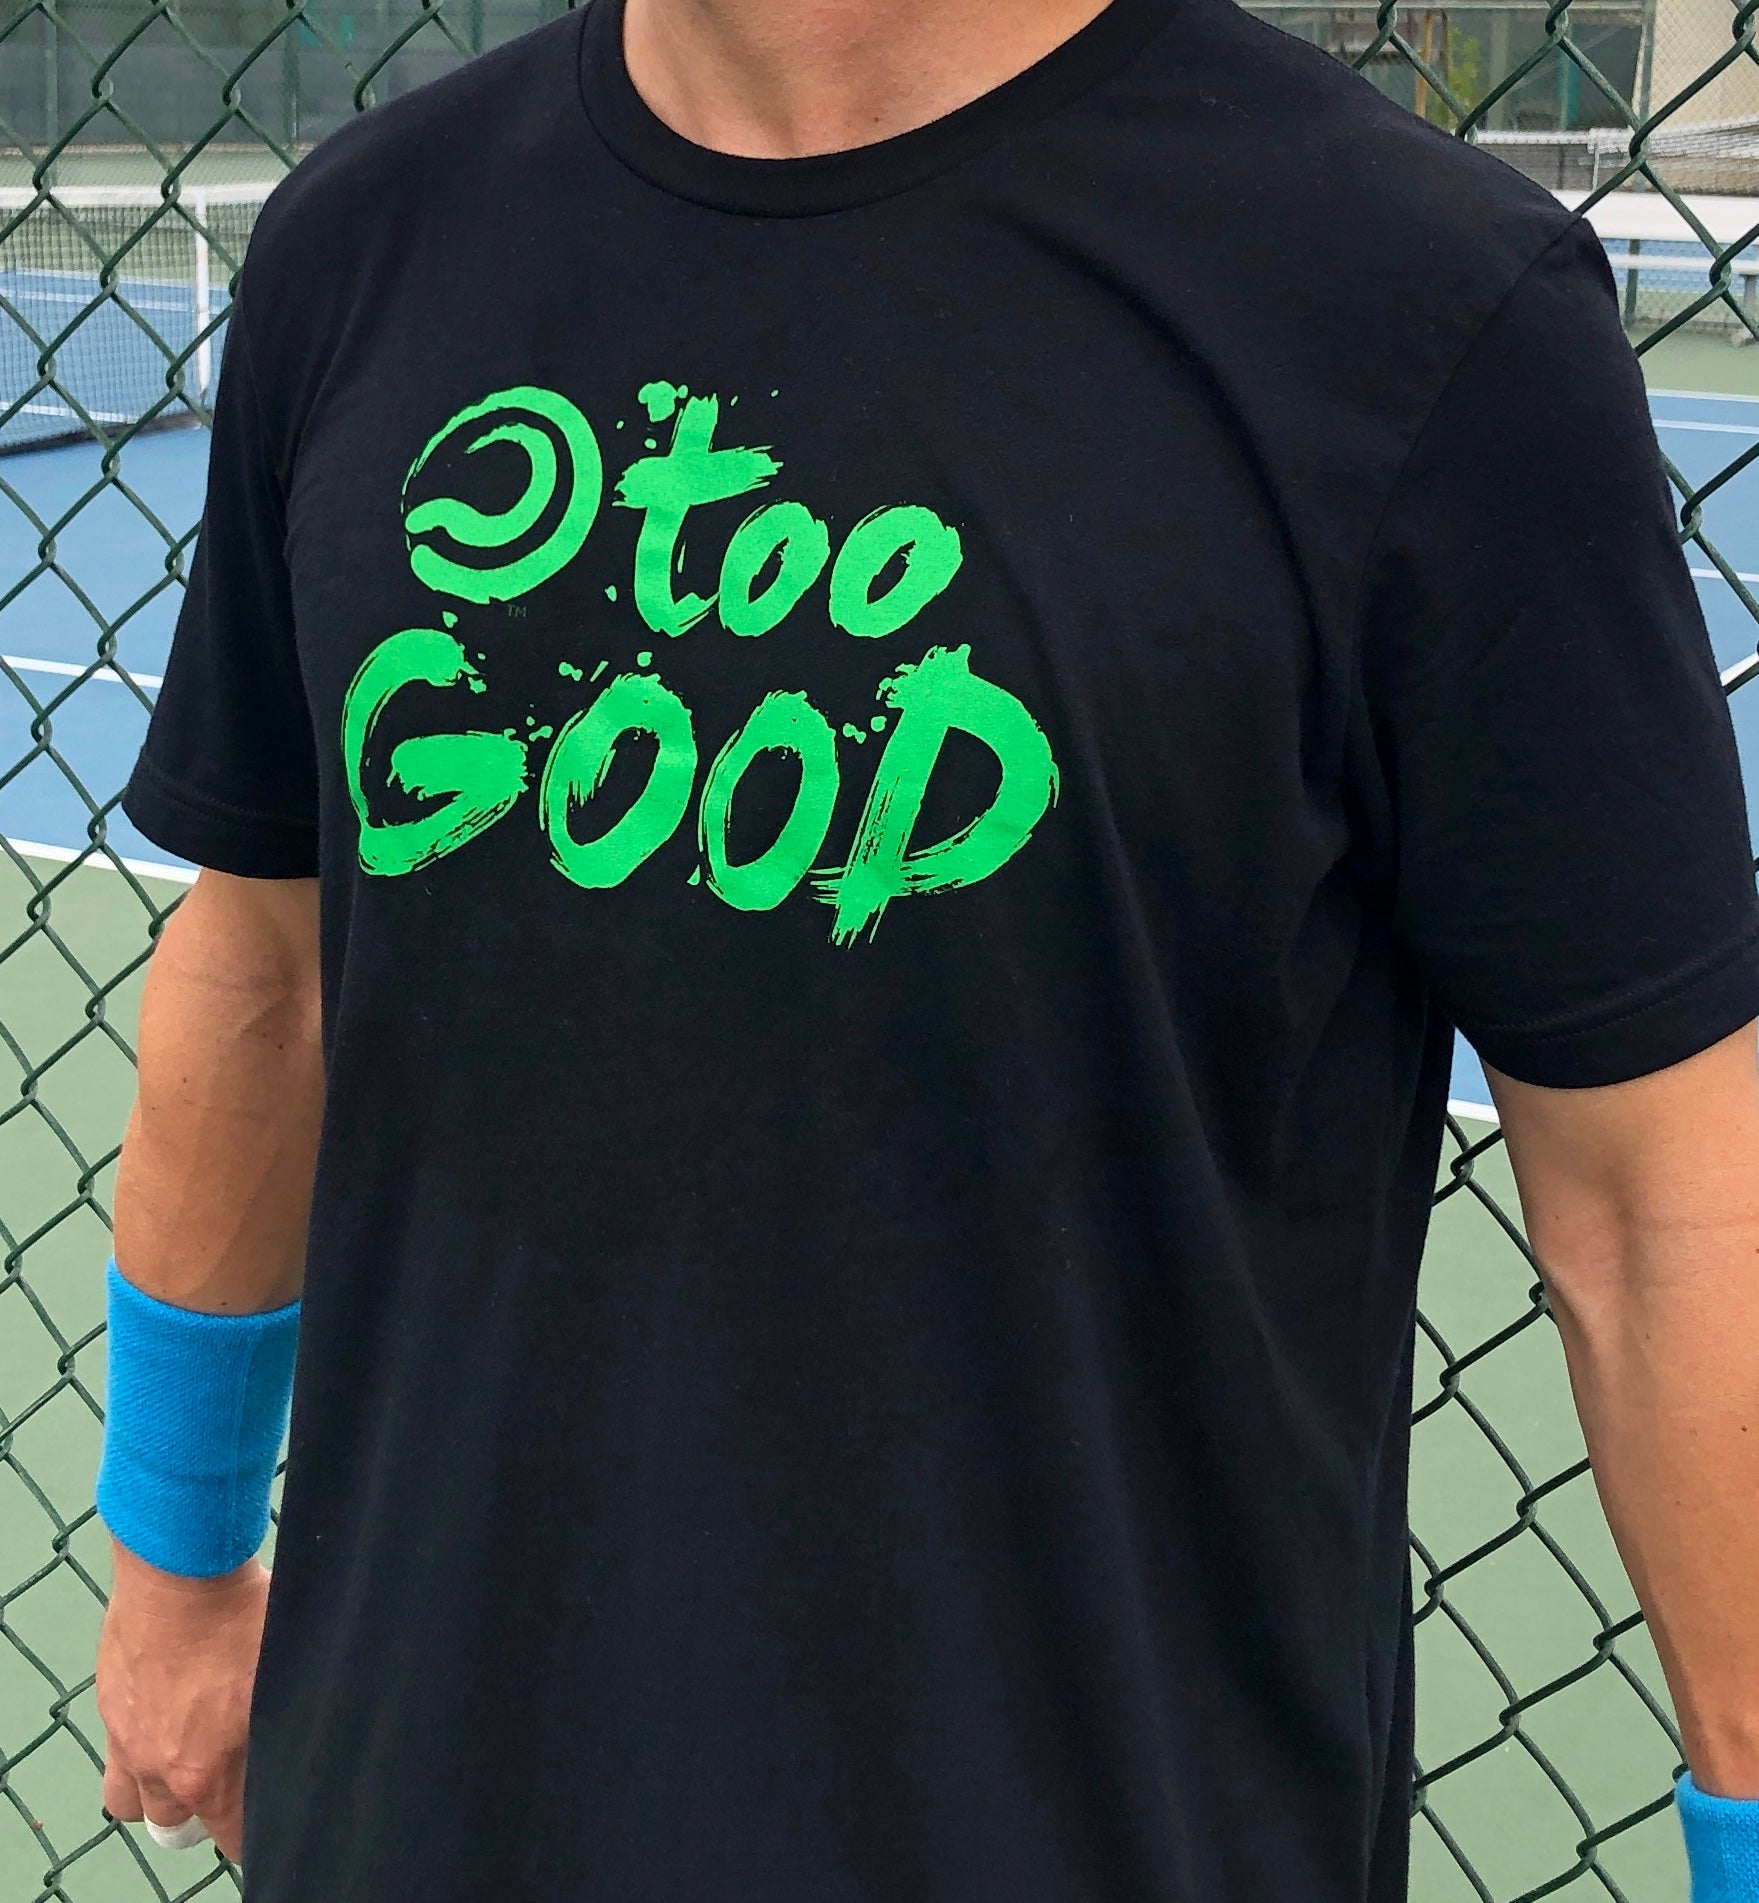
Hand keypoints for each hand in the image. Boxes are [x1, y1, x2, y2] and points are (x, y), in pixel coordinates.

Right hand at [95, 1539, 270, 1864]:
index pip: (230, 1835)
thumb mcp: (287, 1671)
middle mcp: (158, 1767)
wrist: (179, 1570)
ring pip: (132, 1799)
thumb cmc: (245, 1616)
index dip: (252, 1834)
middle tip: (229, 1781)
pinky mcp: (108, 1703)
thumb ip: (288, 1720)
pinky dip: (137, 1747)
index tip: (269, 1819)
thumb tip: (315, 1732)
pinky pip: (117, 1749)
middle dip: (203, 1813)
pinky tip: (167, 1711)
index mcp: (207, 1772)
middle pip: (174, 1823)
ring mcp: (126, 1737)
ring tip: (186, 1760)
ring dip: (158, 1791)